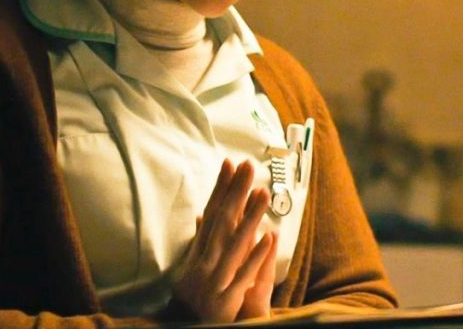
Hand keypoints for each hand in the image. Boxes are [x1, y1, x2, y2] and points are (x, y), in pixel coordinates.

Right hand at [173, 159, 276, 322]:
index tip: (231, 163)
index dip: (221, 188)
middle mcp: (204, 262)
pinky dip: (255, 256)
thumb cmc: (194, 299)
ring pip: (234, 243)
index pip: (211, 213)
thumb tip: (201, 215)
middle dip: (236, 192)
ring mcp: (214, 279)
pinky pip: (243, 275)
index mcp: (199, 253)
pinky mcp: (225, 299)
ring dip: (249, 217)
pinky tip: (269, 237)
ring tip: (263, 193)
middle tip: (250, 165)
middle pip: (222, 221)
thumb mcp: (193, 268)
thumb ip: (201, 242)